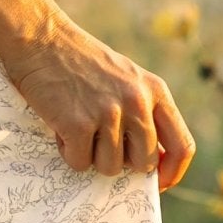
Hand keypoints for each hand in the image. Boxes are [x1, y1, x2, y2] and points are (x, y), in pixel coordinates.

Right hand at [0, 15, 195, 191]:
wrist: (41, 39)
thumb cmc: (81, 63)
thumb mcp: (127, 79)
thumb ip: (144, 112)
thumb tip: (153, 162)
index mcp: (155, 91)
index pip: (182, 145)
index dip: (172, 172)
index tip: (158, 184)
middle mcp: (137, 103)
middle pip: (143, 164)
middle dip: (122, 162)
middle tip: (100, 141)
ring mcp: (108, 114)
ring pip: (110, 168)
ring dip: (91, 156)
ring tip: (78, 125)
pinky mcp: (78, 124)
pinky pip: (80, 163)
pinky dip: (68, 152)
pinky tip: (62, 126)